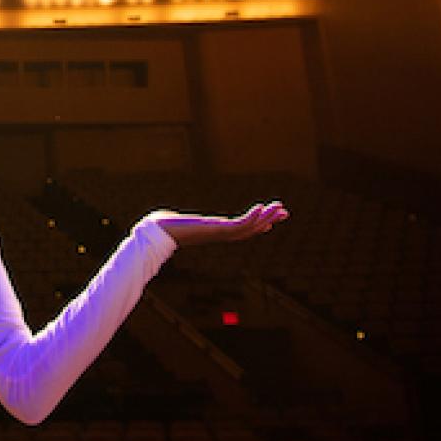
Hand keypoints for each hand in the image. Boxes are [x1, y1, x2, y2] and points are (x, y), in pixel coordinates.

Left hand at [147, 200, 288, 246]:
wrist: (156, 230)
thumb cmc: (161, 226)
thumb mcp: (174, 221)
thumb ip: (174, 220)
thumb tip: (165, 216)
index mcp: (212, 231)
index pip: (239, 229)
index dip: (255, 225)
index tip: (268, 221)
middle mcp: (219, 233)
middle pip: (249, 229)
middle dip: (267, 220)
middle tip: (284, 212)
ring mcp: (219, 232)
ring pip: (248, 227)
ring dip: (265, 217)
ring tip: (280, 207)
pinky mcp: (215, 229)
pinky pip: (238, 224)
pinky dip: (251, 217)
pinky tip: (261, 208)